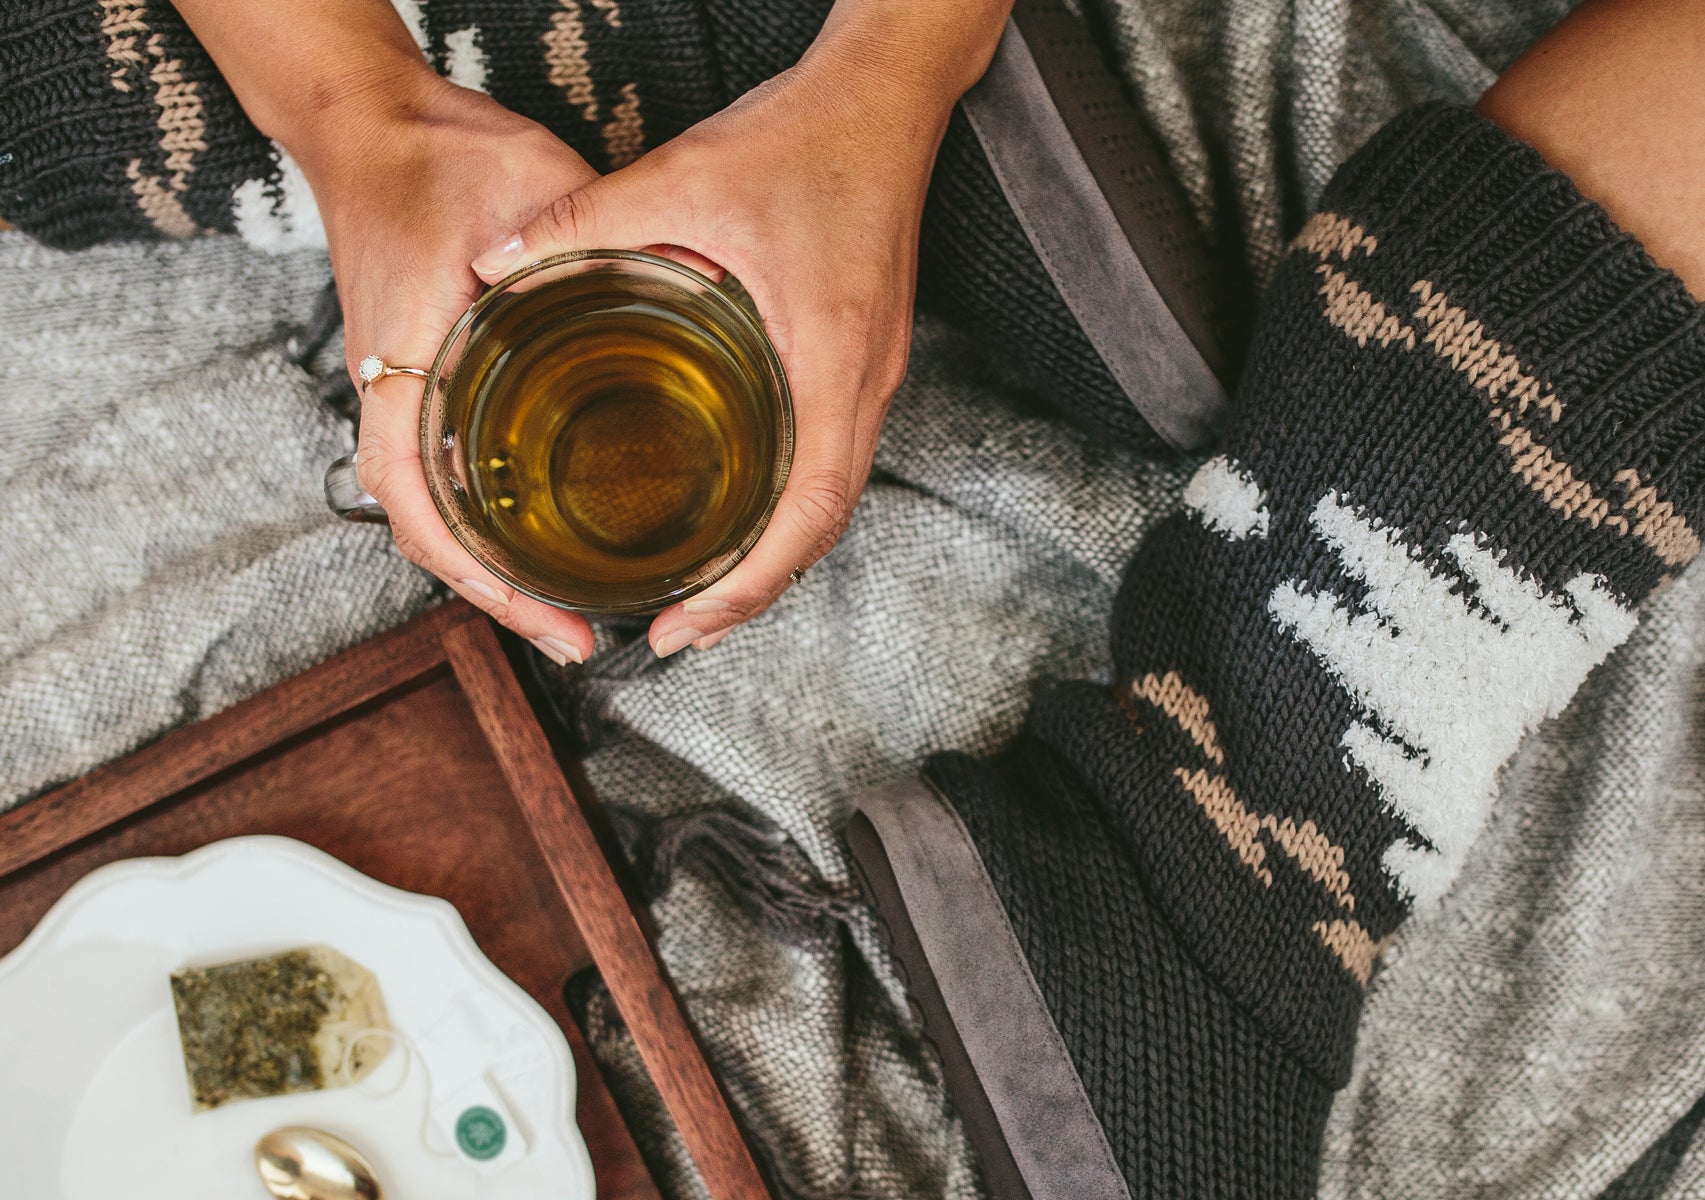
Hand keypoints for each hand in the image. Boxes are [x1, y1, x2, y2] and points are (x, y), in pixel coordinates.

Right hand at [301, 77, 601, 665]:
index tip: (550, 622)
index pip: (419, 502)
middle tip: (578, 641)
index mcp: (405, 366)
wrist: (374, 128)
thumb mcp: (525, 191)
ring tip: (567, 610)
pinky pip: (447, 475)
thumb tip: (652, 297)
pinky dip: (488, 524)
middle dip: (499, 598)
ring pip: (437, 513)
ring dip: (493, 570)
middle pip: (430, 532)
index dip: (481, 577)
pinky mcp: (425, 382)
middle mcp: (393, 395)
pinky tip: (542, 536)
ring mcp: (405, 393)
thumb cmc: (437, 158)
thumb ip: (580, 248)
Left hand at [467, 37, 958, 656]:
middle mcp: (863, 382)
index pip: (806, 510)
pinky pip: (833, 458)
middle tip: (682, 631)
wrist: (885, 100)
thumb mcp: (684, 178)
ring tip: (708, 592)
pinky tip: (743, 508)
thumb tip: (495, 265)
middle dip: (755, 592)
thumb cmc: (806, 139)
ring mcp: (872, 375)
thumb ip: (582, 222)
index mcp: (828, 356)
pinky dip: (789, 505)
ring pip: (832, 499)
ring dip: (774, 555)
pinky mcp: (864, 357)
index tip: (687, 625)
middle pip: (823, 526)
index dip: (750, 583)